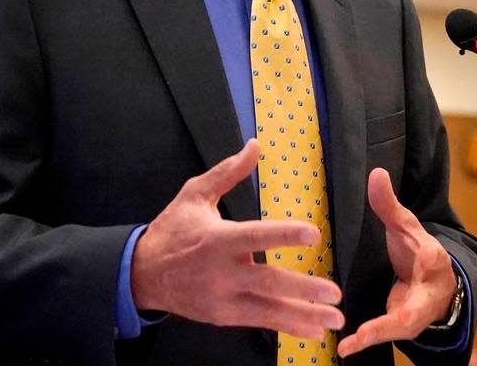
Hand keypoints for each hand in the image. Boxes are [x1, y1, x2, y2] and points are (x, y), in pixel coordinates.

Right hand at [130, 139, 343, 338]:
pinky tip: (312, 330)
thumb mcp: (195, 194)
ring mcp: (223, 298)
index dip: (284, 235)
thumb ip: (228, 172)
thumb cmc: (172, 229)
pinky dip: (288, 327)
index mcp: (218, 239)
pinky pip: (260, 321)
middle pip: (268, 281)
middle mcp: (222, 272)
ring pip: (268, 309)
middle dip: (303, 288)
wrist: (142, 274)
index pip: (255, 236)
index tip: (314, 234)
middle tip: (334, 292)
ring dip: (304, 315)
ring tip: (334, 319)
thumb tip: (254, 146)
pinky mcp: (223, 315)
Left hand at [336, 168, 457, 357]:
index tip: (426, 250)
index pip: (433, 255)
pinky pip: (387, 335)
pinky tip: (343, 349)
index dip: (430, 254)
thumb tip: (375, 172)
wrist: (436, 285)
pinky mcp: (404, 326)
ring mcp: (418, 314)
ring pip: (402, 327)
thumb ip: (389, 204)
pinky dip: (367, 341)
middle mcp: (429, 291)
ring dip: (376, 335)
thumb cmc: (416, 252)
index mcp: (433, 259)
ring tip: (350, 343)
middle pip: (418, 305)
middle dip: (398, 317)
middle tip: (372, 323)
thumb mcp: (405, 227)